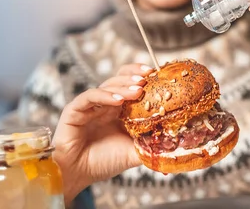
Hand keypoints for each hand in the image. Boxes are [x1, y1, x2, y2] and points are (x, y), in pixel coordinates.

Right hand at [52, 64, 149, 203]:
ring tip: (138, 90)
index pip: (131, 84)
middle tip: (148, 77)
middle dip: (134, 76)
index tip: (158, 74)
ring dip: (123, 86)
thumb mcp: (132, 152)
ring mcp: (89, 105)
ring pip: (107, 86)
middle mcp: (104, 104)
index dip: (142, 77)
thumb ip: (149, 145)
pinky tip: (118, 100)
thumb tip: (175, 143)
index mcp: (118, 110)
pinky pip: (90, 96)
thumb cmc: (102, 162)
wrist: (76, 175)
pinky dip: (104, 96)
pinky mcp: (74, 110)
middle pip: (120, 79)